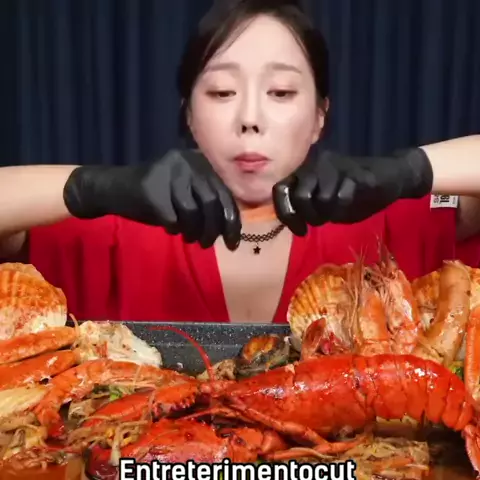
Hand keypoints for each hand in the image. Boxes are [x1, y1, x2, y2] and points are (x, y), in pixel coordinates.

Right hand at [63, 149, 240, 249]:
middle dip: (214, 230)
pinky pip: (172, 218)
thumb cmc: (156, 195)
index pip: (225, 194)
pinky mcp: (151, 188)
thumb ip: (208, 203)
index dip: (231, 222)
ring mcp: (167, 173)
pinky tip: (169, 227)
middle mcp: (186, 161)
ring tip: (189, 238)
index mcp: (199, 161)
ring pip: (193, 212)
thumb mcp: (188, 193)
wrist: (114, 189)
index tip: (233, 244)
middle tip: (206, 244)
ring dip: (194, 232)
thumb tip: (232, 228)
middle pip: (211, 203)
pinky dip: (173, 228)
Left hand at [272, 148, 432, 235]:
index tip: (301, 230)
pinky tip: (354, 201)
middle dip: (311, 216)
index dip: (286, 213)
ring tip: (340, 210)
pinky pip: (342, 197)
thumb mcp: (324, 204)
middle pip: (300, 197)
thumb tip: (291, 220)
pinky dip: (346, 206)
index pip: (280, 190)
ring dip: (331, 212)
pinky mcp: (355, 173)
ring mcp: (335, 166)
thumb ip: (305, 208)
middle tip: (323, 221)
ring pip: (322, 198)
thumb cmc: (354, 192)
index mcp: (304, 172)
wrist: (391, 177)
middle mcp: (315, 164)